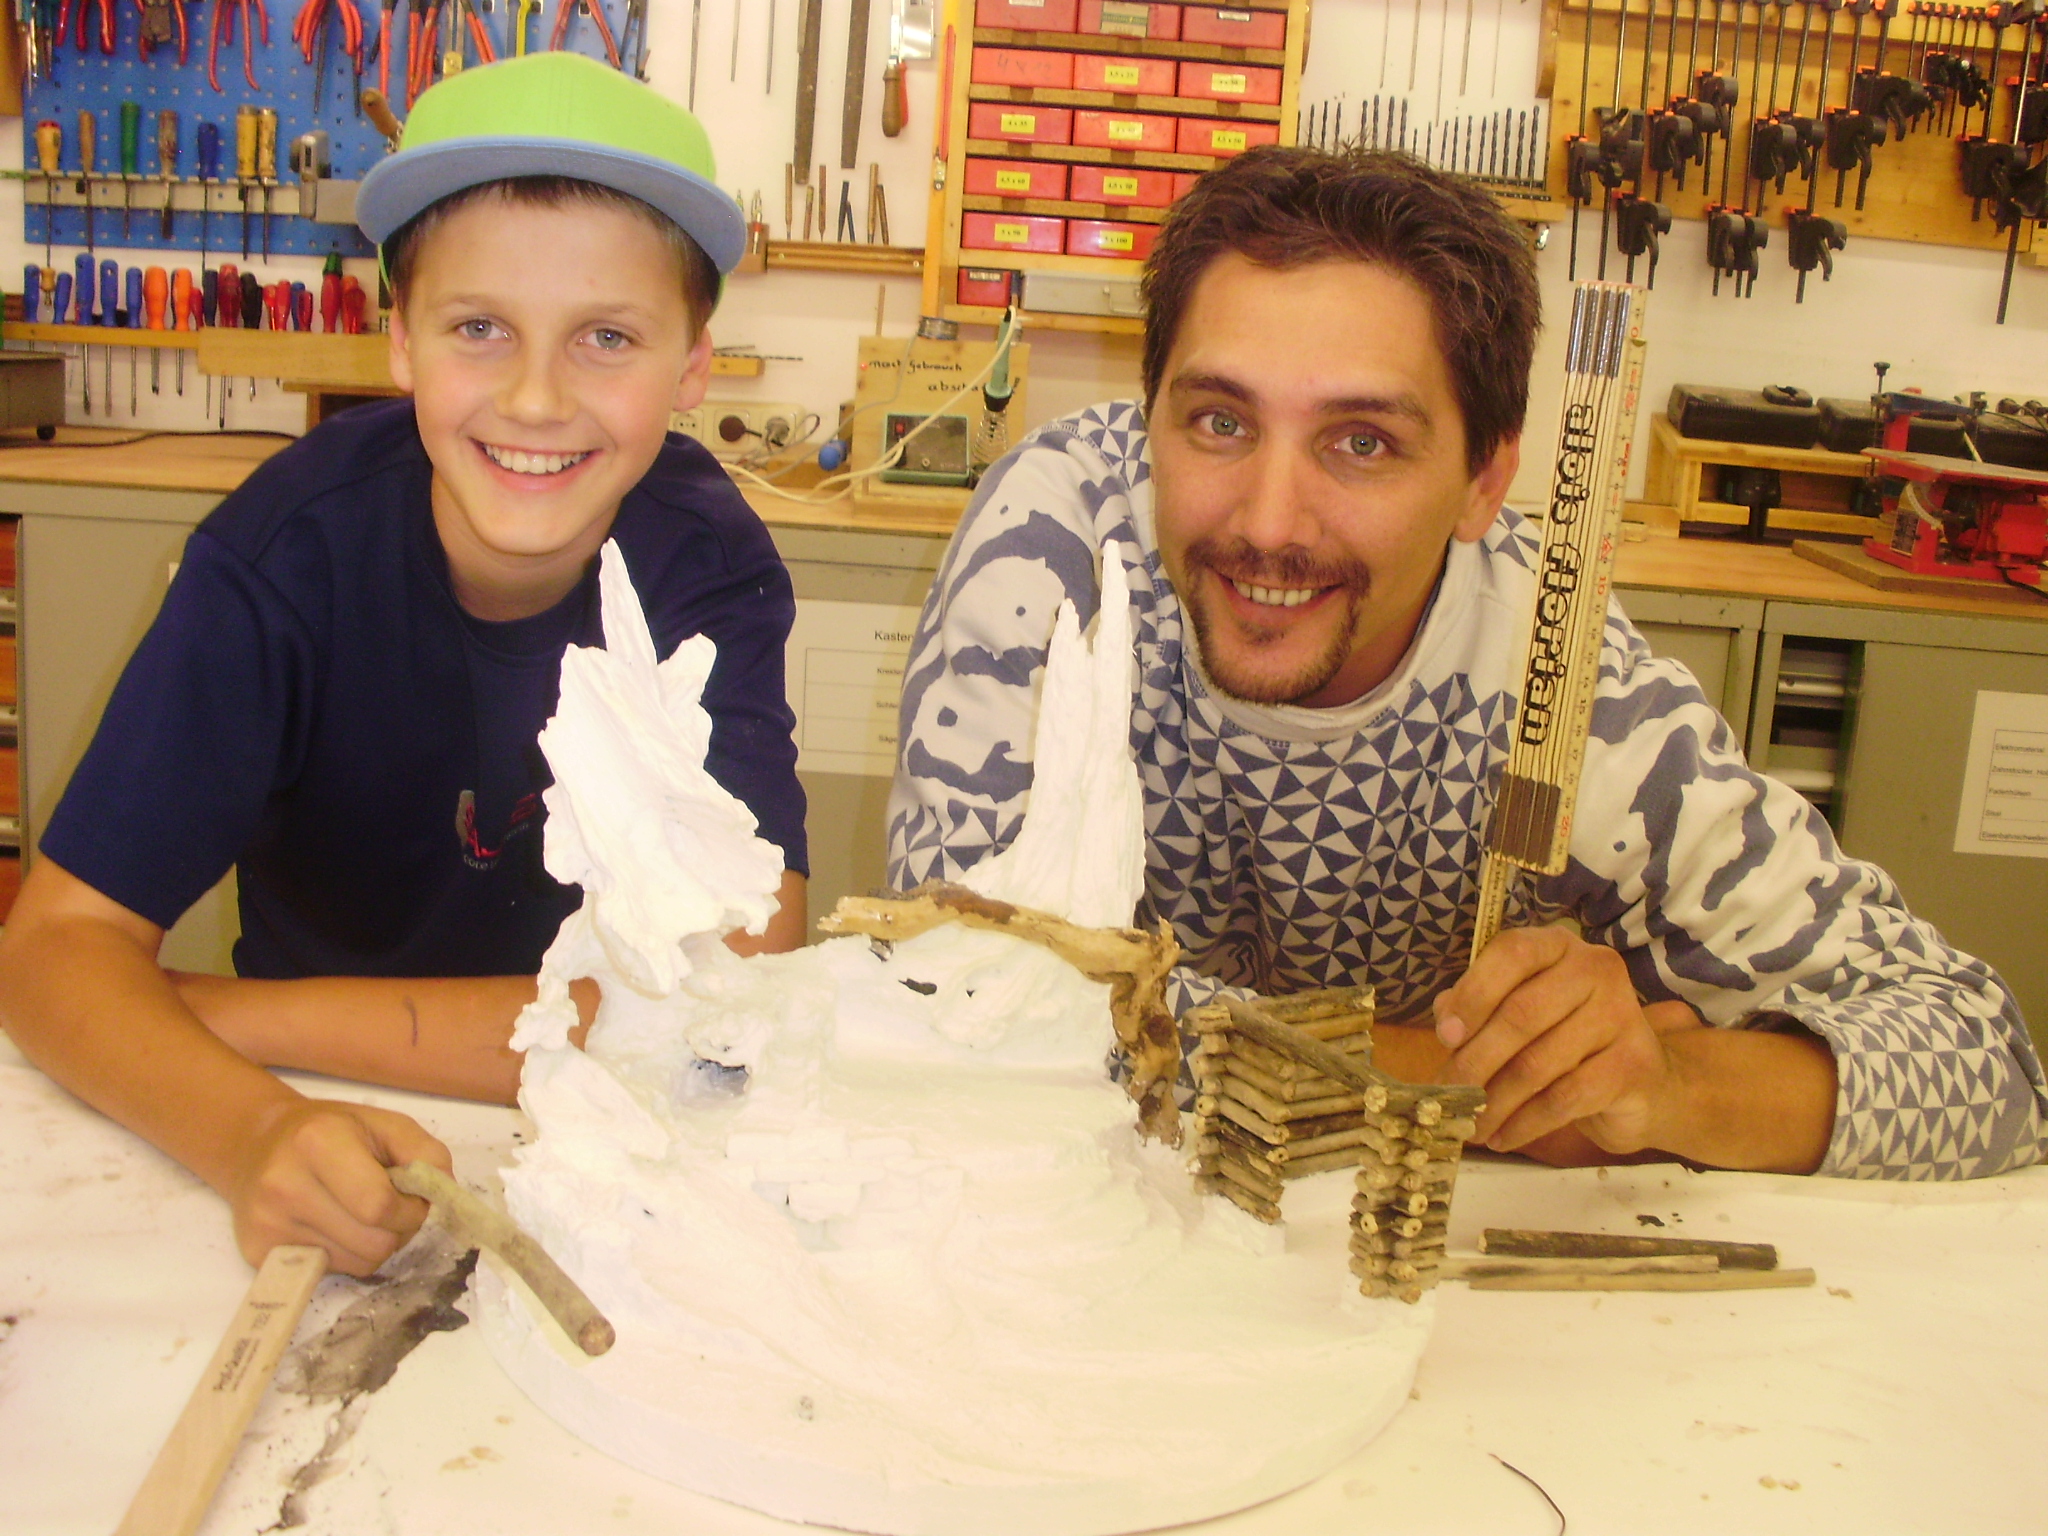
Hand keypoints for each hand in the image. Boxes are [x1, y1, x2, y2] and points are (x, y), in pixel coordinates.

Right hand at [225, 1094, 451, 1276]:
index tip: (411, 1197)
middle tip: (389, 1208)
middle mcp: (285, 1185)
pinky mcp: (259, 1253)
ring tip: (361, 1215)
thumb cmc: (332, 1132)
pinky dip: (346, 1256)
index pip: (380, 1205)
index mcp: (318, 1142)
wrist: (257, 1145)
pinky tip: (334, 1228)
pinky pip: (332, 1272)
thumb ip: (426, 1154)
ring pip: (358, 1264)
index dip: (410, 1209)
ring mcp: (268, 1223)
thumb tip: (441, 1194)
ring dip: (375, 1245)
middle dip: (398, 1230)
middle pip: (374, 1243)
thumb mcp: (385, 1124)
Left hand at [1433, 926, 1700, 1155]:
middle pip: (1521, 1014)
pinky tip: (1502, 1137)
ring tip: (1470, 1126)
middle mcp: (1595, 969)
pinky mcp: (1633, 1065)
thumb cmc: (1564, 1040)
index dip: (1473, 994)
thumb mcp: (1518, 1013)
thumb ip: (1478, 1008)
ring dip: (1494, 1102)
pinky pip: (1564, 1099)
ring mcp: (1621, 1015)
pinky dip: (1525, 1123)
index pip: (1513, 953)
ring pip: (1538, 1064)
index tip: (1445, 1036)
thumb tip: (1447, 1025)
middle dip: (1474, 1061)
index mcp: (1559, 945)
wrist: (1639, 1085)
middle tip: (1447, 1095)